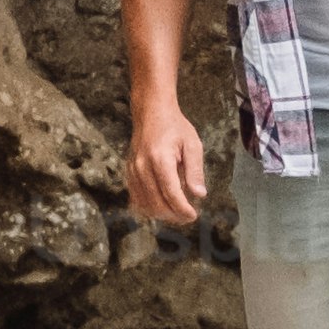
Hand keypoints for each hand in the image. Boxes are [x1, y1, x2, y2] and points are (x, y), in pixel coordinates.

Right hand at [126, 96, 206, 227]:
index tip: (193, 216)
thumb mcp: (192, 144)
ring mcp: (133, 170)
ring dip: (162, 214)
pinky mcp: (129, 172)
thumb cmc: (175, 127)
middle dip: (174, 215)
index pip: (171, 194)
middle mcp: (143, 167)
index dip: (183, 209)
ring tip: (177, 212)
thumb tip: (200, 195)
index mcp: (160, 159)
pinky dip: (149, 207)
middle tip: (188, 216)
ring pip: (145, 204)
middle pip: (157, 203)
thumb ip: (195, 170)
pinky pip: (136, 198)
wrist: (151, 112)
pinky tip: (162, 206)